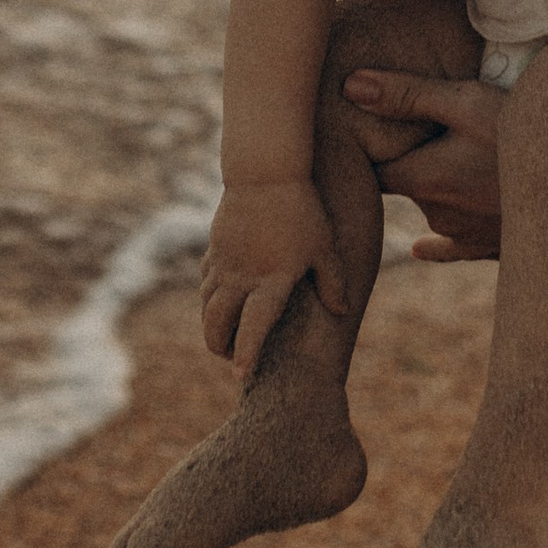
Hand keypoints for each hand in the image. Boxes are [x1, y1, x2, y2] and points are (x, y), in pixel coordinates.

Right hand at [202, 176, 345, 375]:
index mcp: (271, 282)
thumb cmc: (302, 210)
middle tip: (233, 357)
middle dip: (220, 348)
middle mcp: (241, 278)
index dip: (246, 355)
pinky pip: (206, 281)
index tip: (241, 377)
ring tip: (227, 333)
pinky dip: (210, 297)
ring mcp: (224, 263)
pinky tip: (221, 298)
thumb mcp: (325, 247)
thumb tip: (341, 312)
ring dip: (213, 325)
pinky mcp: (215, 248)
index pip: (253, 329)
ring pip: (206, 306)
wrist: (266, 171)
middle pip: (216, 325)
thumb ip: (333, 283)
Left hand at [340, 67, 504, 263]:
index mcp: (422, 179)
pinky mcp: (490, 246)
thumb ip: (407, 94)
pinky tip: (422, 250)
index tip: (358, 131)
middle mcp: (436, 213)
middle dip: (405, 162)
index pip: (370, 169)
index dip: (364, 148)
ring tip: (443, 162)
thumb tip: (350, 87)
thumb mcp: (465, 101)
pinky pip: (453, 246)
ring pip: (431, 207)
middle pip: (403, 185)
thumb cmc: (521, 135)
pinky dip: (440, 241)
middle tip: (408, 136)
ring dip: (434, 187)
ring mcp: (463, 233)